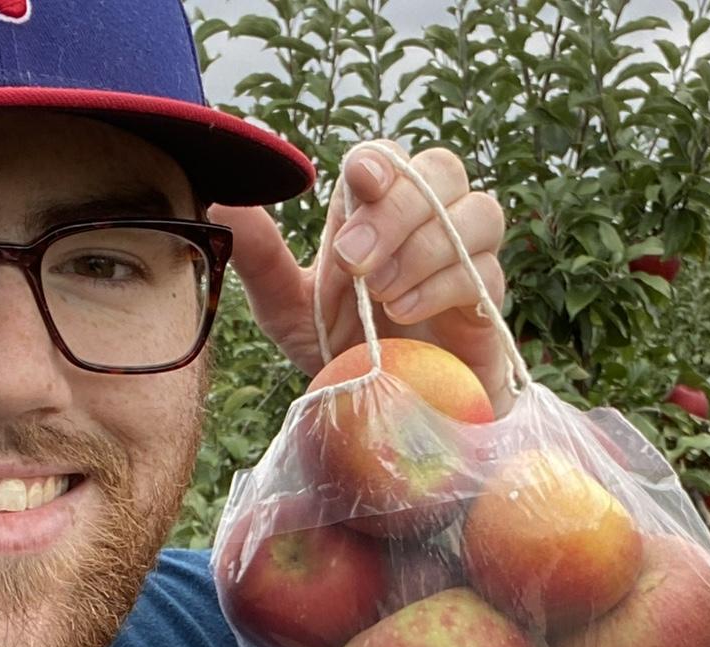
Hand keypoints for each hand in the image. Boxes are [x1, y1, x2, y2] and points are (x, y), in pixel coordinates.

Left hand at [213, 146, 512, 408]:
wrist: (389, 424)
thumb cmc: (346, 358)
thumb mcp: (289, 313)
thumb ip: (262, 261)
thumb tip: (221, 207)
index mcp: (378, 215)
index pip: (390, 158)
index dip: (379, 162)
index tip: (359, 184)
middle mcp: (427, 226)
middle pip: (442, 170)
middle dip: (398, 207)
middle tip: (354, 259)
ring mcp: (465, 262)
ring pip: (478, 212)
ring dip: (426, 245)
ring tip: (383, 294)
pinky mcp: (488, 306)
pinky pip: (484, 271)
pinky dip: (443, 284)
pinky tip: (405, 313)